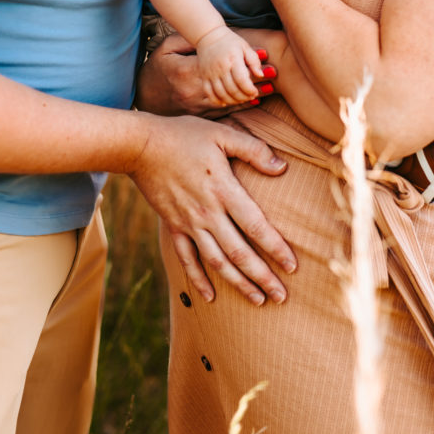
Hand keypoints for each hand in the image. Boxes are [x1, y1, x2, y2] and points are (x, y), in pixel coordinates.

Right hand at [129, 112, 295, 303]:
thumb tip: (282, 167)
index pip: (256, 226)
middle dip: (263, 277)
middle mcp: (208, 213)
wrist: (141, 145)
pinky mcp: (173, 226)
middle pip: (239, 253)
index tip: (293, 267)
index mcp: (224, 190)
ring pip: (217, 262)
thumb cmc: (185, 135)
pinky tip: (210, 297)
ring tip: (257, 299)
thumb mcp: (222, 134)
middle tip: (281, 297)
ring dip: (238, 283)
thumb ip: (254, 150)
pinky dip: (199, 279)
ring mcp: (189, 223)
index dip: (276, 248)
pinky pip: (187, 259)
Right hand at [135, 32, 275, 116]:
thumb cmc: (156, 68)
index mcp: (188, 74)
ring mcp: (196, 108)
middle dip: (254, 82)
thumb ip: (187, 41)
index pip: (222, 70)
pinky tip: (253, 102)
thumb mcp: (167, 48)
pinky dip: (239, 108)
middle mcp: (194, 93)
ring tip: (271, 90)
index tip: (263, 61)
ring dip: (250, 96)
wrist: (142, 97)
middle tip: (274, 76)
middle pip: (230, 88)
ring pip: (229, 102)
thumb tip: (206, 35)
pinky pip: (222, 113)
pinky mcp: (197, 118)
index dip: (244, 67)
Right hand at [196, 25, 265, 104]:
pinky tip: (225, 102)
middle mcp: (220, 68)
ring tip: (240, 99)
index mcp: (232, 59)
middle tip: (250, 97)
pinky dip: (217, 100)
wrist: (208, 35)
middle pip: (232, 89)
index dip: (250, 90)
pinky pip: (209, 93)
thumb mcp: (245, 47)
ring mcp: (210, 73)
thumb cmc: (230, 41)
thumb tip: (260, 75)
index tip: (255, 92)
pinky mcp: (204, 76)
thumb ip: (254, 61)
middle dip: (243, 97)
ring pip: (221, 94)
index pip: (242, 80)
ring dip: (233, 100)